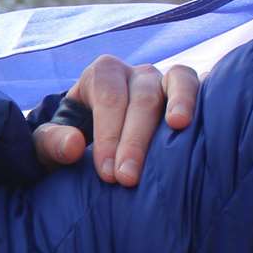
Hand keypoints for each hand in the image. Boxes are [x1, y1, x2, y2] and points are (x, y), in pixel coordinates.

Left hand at [33, 55, 198, 185]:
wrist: (99, 138)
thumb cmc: (75, 139)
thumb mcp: (50, 144)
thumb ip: (51, 143)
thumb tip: (74, 147)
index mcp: (102, 75)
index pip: (108, 99)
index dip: (109, 134)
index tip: (108, 173)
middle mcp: (137, 73)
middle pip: (142, 97)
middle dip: (135, 140)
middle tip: (128, 178)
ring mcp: (166, 80)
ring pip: (178, 81)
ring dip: (179, 104)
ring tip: (178, 126)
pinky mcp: (189, 94)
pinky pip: (202, 88)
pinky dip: (202, 101)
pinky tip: (202, 124)